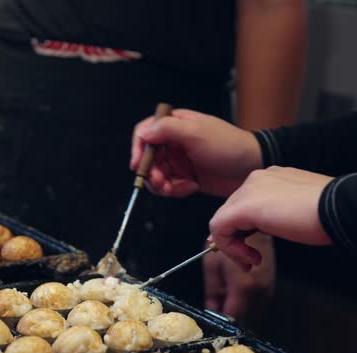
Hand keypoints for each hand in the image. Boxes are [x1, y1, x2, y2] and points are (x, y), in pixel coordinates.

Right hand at [130, 109, 263, 197]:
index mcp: (174, 124)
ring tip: (176, 188)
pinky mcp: (184, 176)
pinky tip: (190, 187)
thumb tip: (144, 133)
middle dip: (151, 172)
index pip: (144, 133)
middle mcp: (173, 141)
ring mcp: (178, 160)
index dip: (138, 149)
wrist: (252, 166)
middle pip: (147, 158)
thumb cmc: (229, 145)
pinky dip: (175, 190)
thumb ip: (168, 129)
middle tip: (161, 183)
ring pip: (156, 174)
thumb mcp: (197, 133)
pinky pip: (168, 185)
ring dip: (162, 184)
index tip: (138, 165)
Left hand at [203, 234, 275, 319]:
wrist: (254, 229)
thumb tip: (210, 308)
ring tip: (226, 290)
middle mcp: (260, 292)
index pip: (232, 317)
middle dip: (227, 313)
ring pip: (250, 312)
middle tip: (216, 302)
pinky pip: (256, 303)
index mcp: (244, 286)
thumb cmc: (232, 242)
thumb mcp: (212, 265)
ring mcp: (267, 290)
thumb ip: (211, 291)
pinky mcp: (270, 287)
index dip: (220, 319)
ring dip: (237, 307)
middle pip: (242, 317)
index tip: (212, 315)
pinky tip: (237, 288)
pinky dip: (245, 301)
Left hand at [210, 166, 332, 269]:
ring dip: (232, 247)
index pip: (242, 205)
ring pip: (222, 221)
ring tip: (251, 261)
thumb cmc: (329, 214)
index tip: (250, 251)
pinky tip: (250, 258)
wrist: (342, 208)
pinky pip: (220, 228)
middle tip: (249, 261)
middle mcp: (256, 179)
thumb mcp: (295, 212)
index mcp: (270, 178)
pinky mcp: (244, 206)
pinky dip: (230, 248)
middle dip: (235, 241)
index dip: (241, 231)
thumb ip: (273, 216)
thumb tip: (256, 230)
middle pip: (230, 212)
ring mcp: (249, 190)